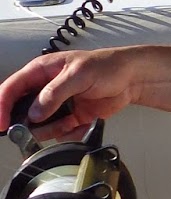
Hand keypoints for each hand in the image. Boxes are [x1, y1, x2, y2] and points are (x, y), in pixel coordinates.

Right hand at [0, 48, 138, 140]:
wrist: (131, 79)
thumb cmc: (107, 66)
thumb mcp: (78, 75)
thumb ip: (54, 93)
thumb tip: (35, 112)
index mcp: (42, 71)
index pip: (12, 87)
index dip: (2, 105)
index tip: (2, 123)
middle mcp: (46, 88)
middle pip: (23, 111)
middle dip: (30, 123)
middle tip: (41, 126)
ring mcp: (57, 105)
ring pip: (40, 126)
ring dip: (53, 128)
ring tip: (70, 120)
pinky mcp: (69, 118)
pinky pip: (59, 132)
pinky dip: (69, 132)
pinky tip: (81, 122)